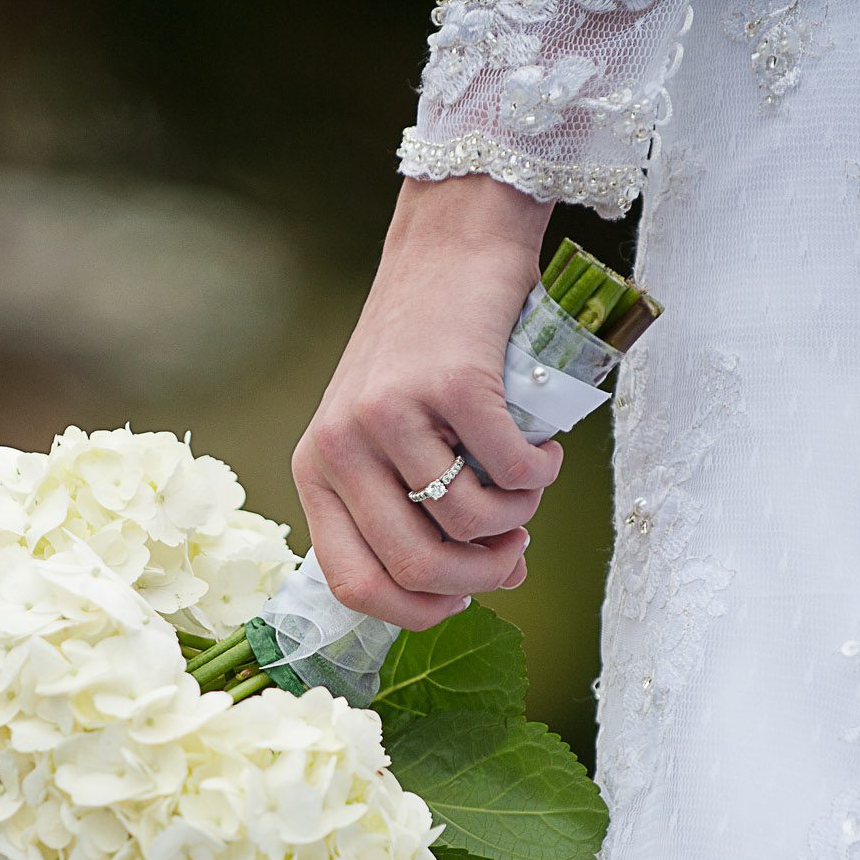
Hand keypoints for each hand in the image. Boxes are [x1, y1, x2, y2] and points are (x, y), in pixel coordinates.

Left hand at [292, 176, 564, 630]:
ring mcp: (389, 413)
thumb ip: (426, 510)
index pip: (353, 583)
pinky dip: (539, 473)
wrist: (449, 249)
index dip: (417, 611)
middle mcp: (340, 445)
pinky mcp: (448, 382)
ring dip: (517, 517)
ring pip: (467, 521)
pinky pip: (508, 469)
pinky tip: (542, 451)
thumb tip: (499, 580)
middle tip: (514, 550)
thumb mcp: (396, 437)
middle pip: (414, 565)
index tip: (462, 597)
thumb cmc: (427, 353)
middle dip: (480, 577)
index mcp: (317, 470)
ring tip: (527, 484)